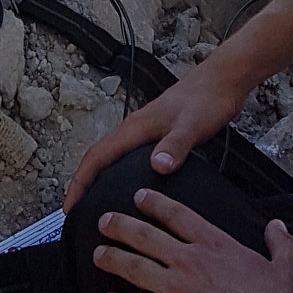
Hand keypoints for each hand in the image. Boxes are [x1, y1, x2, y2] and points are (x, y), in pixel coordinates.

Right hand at [64, 52, 248, 209]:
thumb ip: (174, 146)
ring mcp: (148, 132)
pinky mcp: (161, 136)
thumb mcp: (191, 126)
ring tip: (99, 205)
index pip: (97, 156)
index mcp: (135, 128)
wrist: (224, 80)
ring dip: (101, 179)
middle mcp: (136, 129)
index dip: (80, 181)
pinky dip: (123, 175)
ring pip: (115, 158)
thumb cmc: (206, 98)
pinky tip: (134, 189)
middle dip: (84, 183)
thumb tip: (157, 168)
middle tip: (78, 211)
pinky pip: (131, 159)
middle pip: (100, 158)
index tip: (69, 205)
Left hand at [93, 187, 292, 292]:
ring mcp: (175, 291)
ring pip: (134, 268)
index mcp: (216, 246)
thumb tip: (277, 227)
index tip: (139, 197)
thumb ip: (280, 245)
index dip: (156, 204)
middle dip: (122, 226)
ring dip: (113, 259)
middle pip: (146, 237)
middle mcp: (190, 262)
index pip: (178, 216)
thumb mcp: (287, 271)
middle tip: (105, 220)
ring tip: (98, 254)